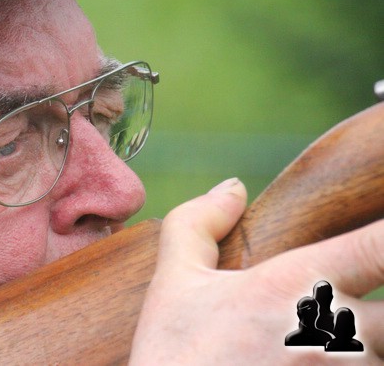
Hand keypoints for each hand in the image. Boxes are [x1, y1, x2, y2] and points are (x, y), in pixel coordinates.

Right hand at [129, 178, 382, 364]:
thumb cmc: (174, 358)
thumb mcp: (172, 284)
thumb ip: (197, 224)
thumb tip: (232, 188)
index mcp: (297, 287)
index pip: (379, 246)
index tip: (379, 237)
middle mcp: (337, 334)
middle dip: (378, 311)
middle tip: (331, 313)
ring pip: (382, 354)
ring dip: (363, 350)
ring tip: (306, 351)